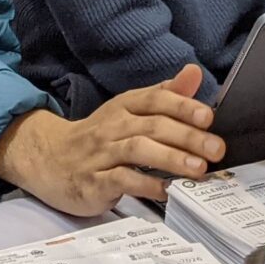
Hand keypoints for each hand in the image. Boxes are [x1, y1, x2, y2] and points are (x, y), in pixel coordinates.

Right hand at [0, 64, 223, 215]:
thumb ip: (166, 94)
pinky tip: (166, 190)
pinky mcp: (93, 181)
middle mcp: (112, 126)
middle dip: (187, 137)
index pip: (155, 99)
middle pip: (152, 125)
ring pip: (138, 150)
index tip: (208, 117)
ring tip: (197, 169)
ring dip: (170, 159)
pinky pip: (120, 181)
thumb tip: (194, 73)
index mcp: (124, 106)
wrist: (49, 159)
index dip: (183, 106)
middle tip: (215, 149)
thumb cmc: (99, 137)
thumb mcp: (130, 110)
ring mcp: (101, 154)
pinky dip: (145, 185)